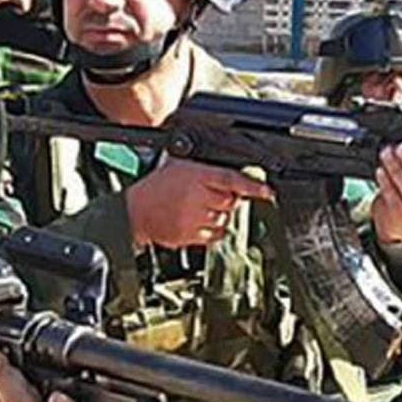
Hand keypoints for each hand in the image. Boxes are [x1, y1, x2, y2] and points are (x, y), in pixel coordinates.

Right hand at [125, 159, 273, 249]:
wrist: (134, 212)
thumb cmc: (155, 188)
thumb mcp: (177, 166)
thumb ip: (203, 170)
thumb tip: (229, 175)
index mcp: (195, 176)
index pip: (230, 180)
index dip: (252, 186)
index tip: (267, 191)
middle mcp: (197, 197)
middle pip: (231, 202)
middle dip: (227, 200)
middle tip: (211, 196)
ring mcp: (194, 219)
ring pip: (224, 220)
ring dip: (219, 215)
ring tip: (200, 209)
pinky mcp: (191, 236)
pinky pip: (215, 235)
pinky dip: (214, 230)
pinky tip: (200, 222)